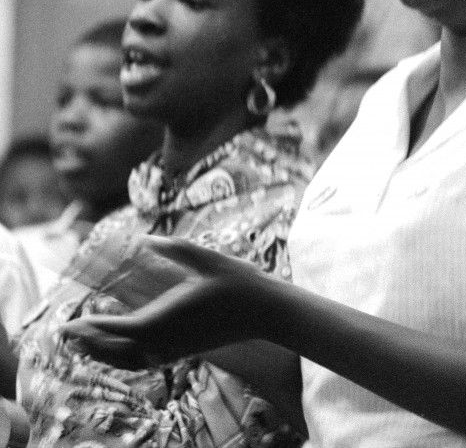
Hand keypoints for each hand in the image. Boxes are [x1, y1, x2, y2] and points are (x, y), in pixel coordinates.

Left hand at [62, 236, 270, 368]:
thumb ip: (175, 248)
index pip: (116, 329)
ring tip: (85, 345)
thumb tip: (146, 237)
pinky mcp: (183, 352)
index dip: (89, 328)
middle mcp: (166, 339)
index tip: (68, 324)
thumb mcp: (207, 257)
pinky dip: (125, 360)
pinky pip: (145, 363)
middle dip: (88, 343)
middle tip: (66, 334)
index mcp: (166, 318)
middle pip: (116, 351)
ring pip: (129, 361)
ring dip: (104, 355)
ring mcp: (175, 349)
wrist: (264, 311)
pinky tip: (121, 349)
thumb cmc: (238, 281)